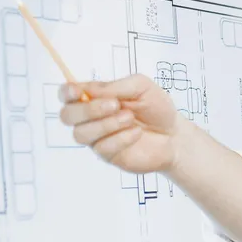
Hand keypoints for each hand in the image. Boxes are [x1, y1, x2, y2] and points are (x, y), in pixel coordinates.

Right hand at [58, 74, 187, 173]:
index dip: (66, 92)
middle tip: (115, 105)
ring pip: (81, 134)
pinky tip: (136, 133)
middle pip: (67, 116)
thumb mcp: (141, 87)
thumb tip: (90, 90)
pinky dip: (121, 138)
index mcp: (95, 98)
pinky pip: (102, 148)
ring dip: (105, 124)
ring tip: (129, 118)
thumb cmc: (156, 108)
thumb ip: (116, 86)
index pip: (67, 94)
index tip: (77, 91)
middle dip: (88, 109)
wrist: (175, 135)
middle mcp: (91, 119)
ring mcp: (97, 138)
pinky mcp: (108, 155)